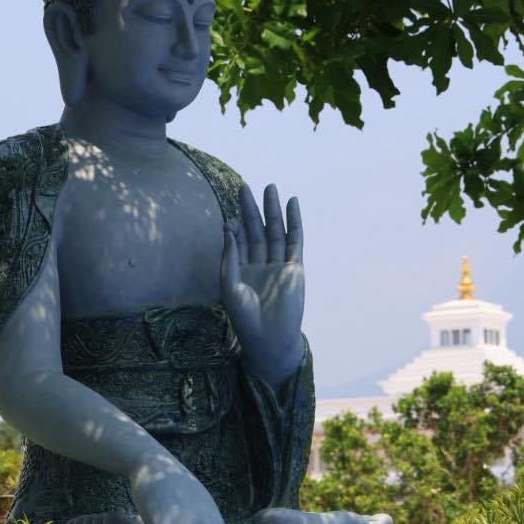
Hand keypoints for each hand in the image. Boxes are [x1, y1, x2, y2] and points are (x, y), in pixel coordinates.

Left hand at [221, 183, 304, 387]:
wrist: (268, 336)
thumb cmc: (244, 315)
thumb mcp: (230, 283)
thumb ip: (230, 255)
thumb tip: (230, 226)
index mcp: (242, 268)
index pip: (238, 240)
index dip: (235, 226)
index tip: (231, 219)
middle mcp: (259, 263)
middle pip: (255, 229)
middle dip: (251, 209)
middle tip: (245, 186)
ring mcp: (277, 263)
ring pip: (275, 231)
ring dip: (272, 210)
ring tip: (271, 188)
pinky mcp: (294, 266)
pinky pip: (294, 240)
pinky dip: (293, 222)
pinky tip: (292, 204)